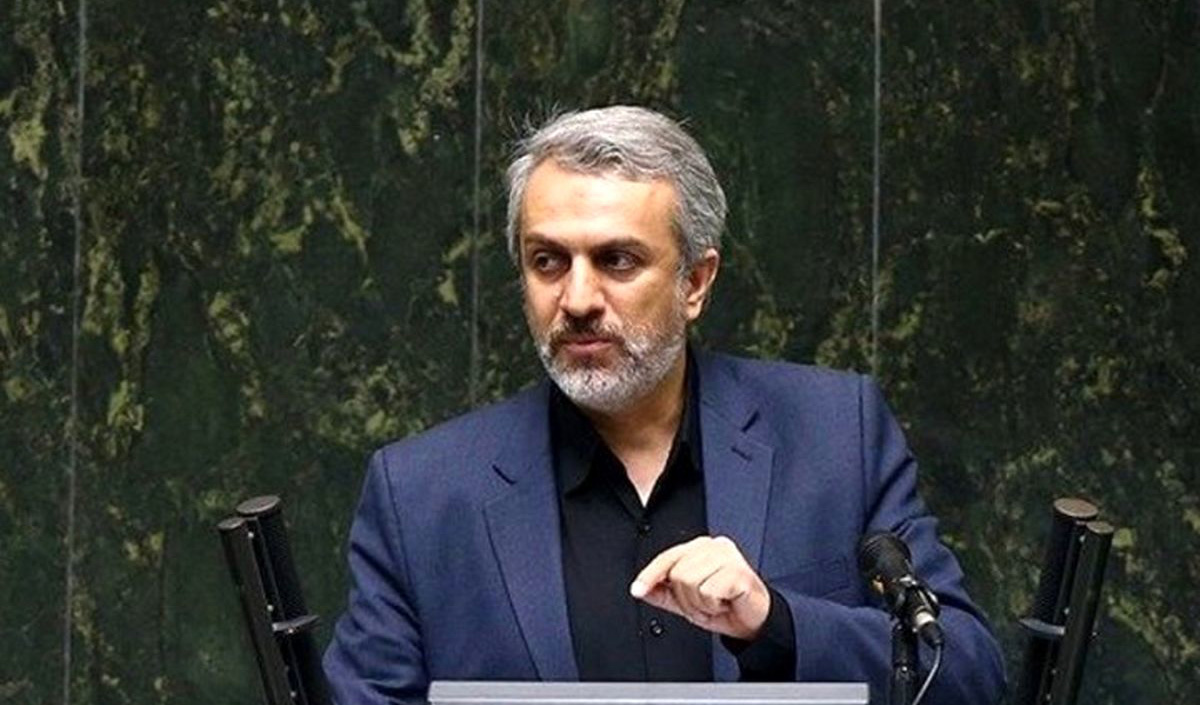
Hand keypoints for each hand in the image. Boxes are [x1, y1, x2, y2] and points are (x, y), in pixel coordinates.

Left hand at [630, 535, 770, 640]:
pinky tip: (725, 604)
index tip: (637, 590)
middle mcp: (714, 546)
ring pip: (690, 582)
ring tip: (715, 604)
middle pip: (677, 573)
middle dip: (686, 599)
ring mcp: (728, 557)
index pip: (668, 557)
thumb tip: (642, 589)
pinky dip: (713, 606)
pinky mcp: (738, 572)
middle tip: (704, 605)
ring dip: (700, 604)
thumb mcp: (688, 601)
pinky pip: (708, 592)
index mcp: (701, 547)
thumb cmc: (725, 605)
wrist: (755, 622)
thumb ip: (664, 593)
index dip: (650, 575)